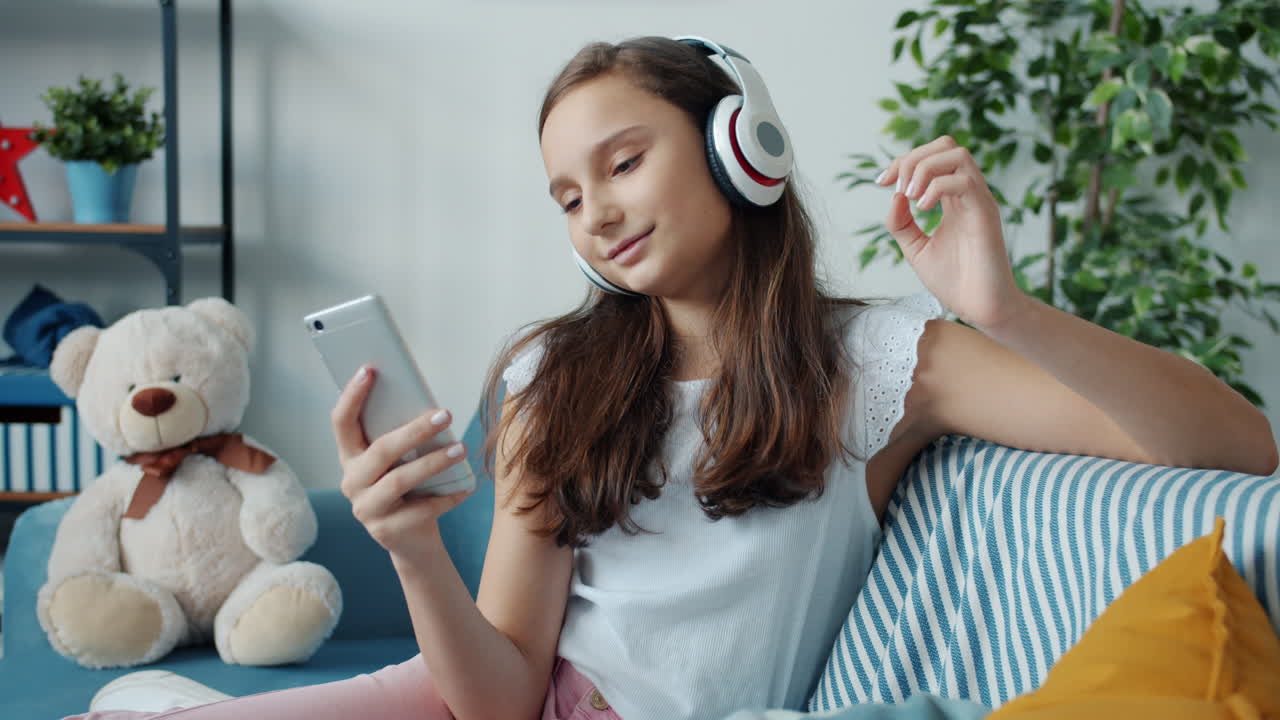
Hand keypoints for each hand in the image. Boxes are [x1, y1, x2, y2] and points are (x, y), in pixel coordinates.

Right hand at [330, 366, 472, 562]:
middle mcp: (351, 482)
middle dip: (414, 430)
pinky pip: (422, 509)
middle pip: (380, 450)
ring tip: (461, 449)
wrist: (412, 542)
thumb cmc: (410, 490)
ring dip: (434, 462)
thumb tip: (429, 404)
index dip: (352, 396)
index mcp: (350, 458)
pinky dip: (448, 496)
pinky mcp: (386, 531)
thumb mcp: (400, 462)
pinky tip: (467, 487)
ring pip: (400, 480)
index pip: (341, 422)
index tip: (370, 370)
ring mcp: (366, 509)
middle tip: (446, 415)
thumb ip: (403, 438)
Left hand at [876, 135, 1029, 331]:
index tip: (881, 182)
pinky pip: (964, 181)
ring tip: (909, 196)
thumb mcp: (916, 249)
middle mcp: (968, 194)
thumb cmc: (954, 281)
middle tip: (895, 186)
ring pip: (957, 154)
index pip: (932, 157)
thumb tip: (893, 195)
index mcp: (953, 199)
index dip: (903, 162)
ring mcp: (979, 201)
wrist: (980, 309)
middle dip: (913, 157)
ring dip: (924, 168)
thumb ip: (901, 223)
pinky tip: (922, 208)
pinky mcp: (986, 214)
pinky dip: (936, 187)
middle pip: (946, 145)